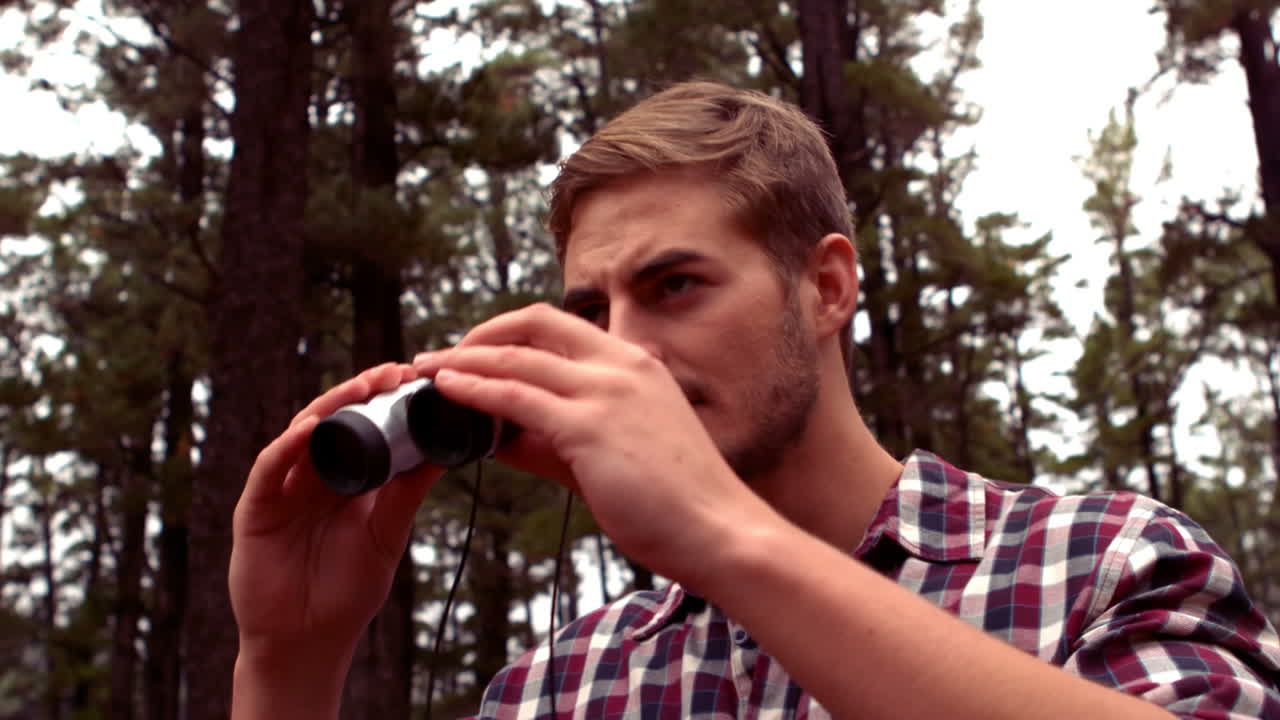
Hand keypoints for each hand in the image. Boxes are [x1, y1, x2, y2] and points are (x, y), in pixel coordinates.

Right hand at [229, 363, 441, 673]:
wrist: (308, 643)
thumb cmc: (346, 592)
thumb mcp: (386, 534)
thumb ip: (407, 493)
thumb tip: (443, 450)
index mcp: (344, 480)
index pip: (362, 428)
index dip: (384, 401)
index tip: (416, 379)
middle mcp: (311, 477)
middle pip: (333, 421)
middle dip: (361, 393)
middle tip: (394, 372)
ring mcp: (282, 490)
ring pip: (301, 435)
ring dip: (330, 407)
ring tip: (361, 388)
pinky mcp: (255, 509)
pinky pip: (269, 469)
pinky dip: (288, 447)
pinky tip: (311, 429)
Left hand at [414, 304, 779, 591]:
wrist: (721, 532)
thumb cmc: (675, 503)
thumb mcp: (614, 455)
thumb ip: (556, 441)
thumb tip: (498, 436)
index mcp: (635, 364)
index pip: (561, 327)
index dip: (510, 333)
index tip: (475, 352)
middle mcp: (622, 364)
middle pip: (535, 324)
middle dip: (480, 334)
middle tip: (443, 356)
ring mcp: (607, 391)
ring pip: (518, 358)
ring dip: (464, 360)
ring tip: (426, 370)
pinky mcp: (591, 426)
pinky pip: (517, 397)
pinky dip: (475, 389)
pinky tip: (447, 392)